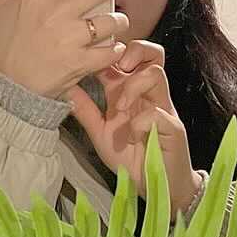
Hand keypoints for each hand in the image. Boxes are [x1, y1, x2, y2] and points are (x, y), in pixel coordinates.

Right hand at [0, 0, 129, 98]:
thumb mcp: (2, 4)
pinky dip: (115, 49)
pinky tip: (111, 46)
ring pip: (112, 21)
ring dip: (119, 19)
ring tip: (116, 21)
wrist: (6, 88)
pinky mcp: (80, 63)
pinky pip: (111, 51)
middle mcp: (58, 15)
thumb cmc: (5, 45)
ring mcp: (71, 40)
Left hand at [67, 40, 201, 215]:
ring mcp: (162, 110)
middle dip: (136, 50)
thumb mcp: (100, 132)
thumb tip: (64, 88)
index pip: (129, 57)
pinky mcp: (172, 128)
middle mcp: (148, 96)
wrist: (156, 187)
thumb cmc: (131, 158)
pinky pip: (158, 113)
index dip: (112, 49)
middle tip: (119, 66)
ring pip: (157, 74)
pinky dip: (141, 122)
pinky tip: (132, 135)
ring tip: (120, 107)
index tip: (93, 56)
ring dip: (134, 86)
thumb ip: (85, 110)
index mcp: (131, 93)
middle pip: (153, 54)